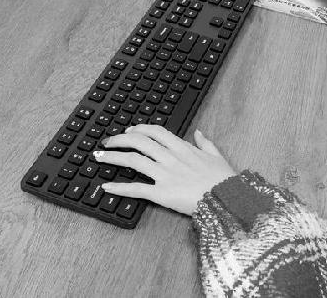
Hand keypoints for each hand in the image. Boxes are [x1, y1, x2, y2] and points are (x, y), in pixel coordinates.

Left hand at [94, 125, 235, 215]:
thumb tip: (199, 132)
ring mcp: (165, 175)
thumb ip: (206, 143)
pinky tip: (106, 186)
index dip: (140, 129)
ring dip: (114, 157)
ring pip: (134, 161)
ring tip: (98, 157)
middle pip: (140, 142)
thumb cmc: (223, 179)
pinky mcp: (162, 194)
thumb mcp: (217, 155)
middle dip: (120, 139)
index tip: (130, 131)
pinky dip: (119, 188)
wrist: (227, 198)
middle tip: (107, 142)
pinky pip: (137, 189)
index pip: (156, 132)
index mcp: (183, 148)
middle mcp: (171, 158)